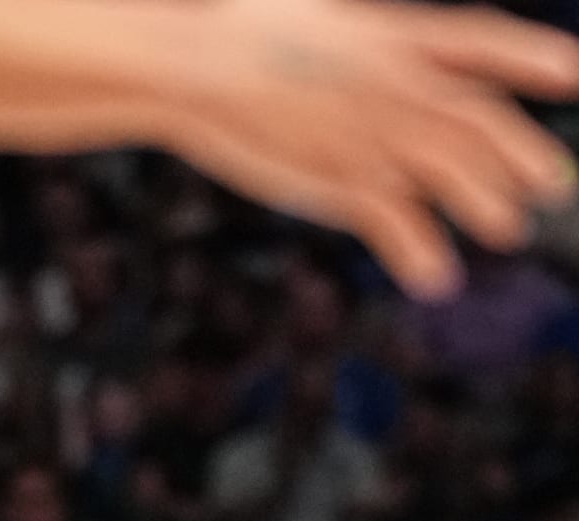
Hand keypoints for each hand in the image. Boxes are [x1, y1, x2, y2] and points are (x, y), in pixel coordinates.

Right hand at [159, 0, 578, 301]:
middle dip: (521, 151)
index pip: (480, 41)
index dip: (531, 58)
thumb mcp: (320, 18)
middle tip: (554, 184)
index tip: (574, 73)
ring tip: (509, 229)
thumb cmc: (243, 31)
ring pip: (448, 167)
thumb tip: (380, 50)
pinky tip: (436, 277)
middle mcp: (394, 81)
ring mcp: (368, 129)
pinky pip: (392, 217)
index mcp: (393, 35)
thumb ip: (364, 40)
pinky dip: (418, 249)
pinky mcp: (333, 174)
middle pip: (477, 116)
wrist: (198, 62)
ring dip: (484, 199)